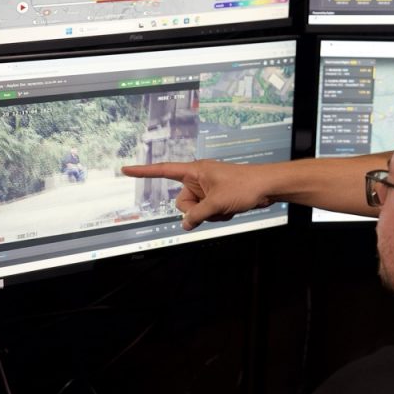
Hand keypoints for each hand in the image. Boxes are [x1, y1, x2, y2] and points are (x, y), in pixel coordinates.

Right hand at [121, 160, 269, 229]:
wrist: (267, 187)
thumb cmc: (245, 186)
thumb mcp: (216, 203)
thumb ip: (197, 215)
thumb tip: (186, 223)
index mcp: (195, 171)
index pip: (163, 170)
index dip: (143, 171)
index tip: (126, 169)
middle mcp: (198, 178)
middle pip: (182, 202)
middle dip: (196, 210)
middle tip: (214, 205)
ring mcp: (208, 188)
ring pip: (196, 210)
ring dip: (210, 214)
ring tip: (227, 205)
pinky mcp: (216, 197)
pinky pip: (208, 212)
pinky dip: (218, 214)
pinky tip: (231, 208)